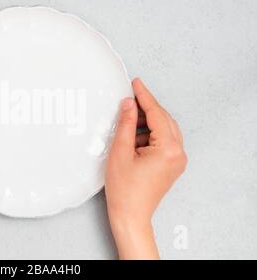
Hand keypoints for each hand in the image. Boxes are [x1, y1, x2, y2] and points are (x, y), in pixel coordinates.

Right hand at [106, 78, 186, 258]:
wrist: (130, 215)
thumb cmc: (125, 190)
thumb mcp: (121, 151)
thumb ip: (126, 124)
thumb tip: (129, 104)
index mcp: (168, 148)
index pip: (156, 114)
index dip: (144, 96)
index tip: (136, 83)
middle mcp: (178, 153)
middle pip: (164, 120)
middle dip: (146, 109)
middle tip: (128, 100)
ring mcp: (177, 160)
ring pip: (164, 130)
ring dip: (147, 122)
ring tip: (127, 122)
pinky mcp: (171, 165)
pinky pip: (164, 141)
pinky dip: (150, 135)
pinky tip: (134, 137)